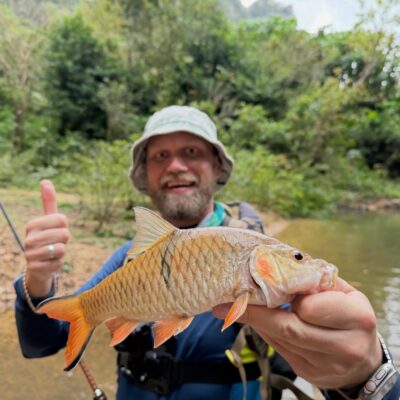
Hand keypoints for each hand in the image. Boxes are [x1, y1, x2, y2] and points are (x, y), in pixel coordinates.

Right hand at [24, 180, 70, 296]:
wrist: (39, 264)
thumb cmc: (48, 237)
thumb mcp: (49, 219)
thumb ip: (48, 201)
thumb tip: (45, 180)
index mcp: (32, 224)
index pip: (62, 219)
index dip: (65, 226)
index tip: (56, 230)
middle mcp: (28, 239)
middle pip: (65, 234)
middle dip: (65, 239)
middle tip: (56, 242)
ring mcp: (30, 254)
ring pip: (62, 249)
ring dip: (62, 252)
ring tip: (53, 253)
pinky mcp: (35, 268)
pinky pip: (58, 263)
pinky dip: (58, 264)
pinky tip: (50, 263)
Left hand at [213, 278, 381, 388]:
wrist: (363, 361)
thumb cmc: (349, 315)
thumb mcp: (342, 292)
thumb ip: (315, 279)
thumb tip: (275, 263)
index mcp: (357, 318)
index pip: (310, 306)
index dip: (291, 295)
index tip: (271, 283)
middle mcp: (344, 346)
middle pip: (288, 327)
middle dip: (256, 311)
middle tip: (229, 299)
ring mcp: (325, 365)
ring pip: (279, 338)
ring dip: (256, 320)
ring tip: (234, 306)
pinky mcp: (309, 374)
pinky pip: (278, 349)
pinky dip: (264, 332)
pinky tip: (255, 319)